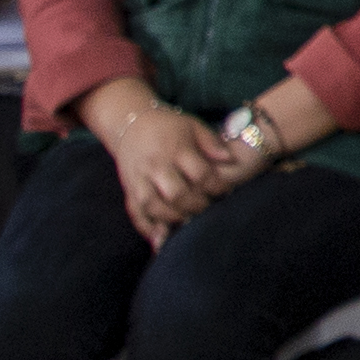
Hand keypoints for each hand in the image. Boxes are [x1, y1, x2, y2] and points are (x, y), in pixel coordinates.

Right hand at [91, 86, 224, 241]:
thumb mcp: (192, 125)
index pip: (199, 174)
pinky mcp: (128, 189)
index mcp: (175, 149)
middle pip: (177, 194)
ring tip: (188, 219)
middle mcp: (155, 165)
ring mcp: (139, 179)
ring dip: (174, 218)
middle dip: (197, 206)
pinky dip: (148, 227)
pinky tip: (161, 236)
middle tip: (208, 208)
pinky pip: (135, 213)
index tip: (226, 192)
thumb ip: (211, 143)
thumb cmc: (168, 126)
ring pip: (154, 206)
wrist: (130, 123)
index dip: (216, 187)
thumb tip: (230, 159)